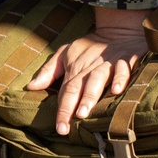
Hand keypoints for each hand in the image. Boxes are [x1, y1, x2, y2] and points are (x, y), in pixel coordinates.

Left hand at [26, 7, 149, 134]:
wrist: (119, 29)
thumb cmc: (90, 46)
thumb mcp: (66, 53)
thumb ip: (49, 71)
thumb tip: (31, 87)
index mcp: (75, 67)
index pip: (65, 91)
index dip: (62, 109)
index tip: (59, 128)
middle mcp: (89, 67)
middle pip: (77, 87)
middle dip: (70, 107)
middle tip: (65, 127)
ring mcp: (108, 63)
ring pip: (97, 80)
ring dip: (90, 96)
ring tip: (83, 113)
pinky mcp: (126, 59)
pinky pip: (124, 69)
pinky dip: (121, 78)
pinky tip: (117, 91)